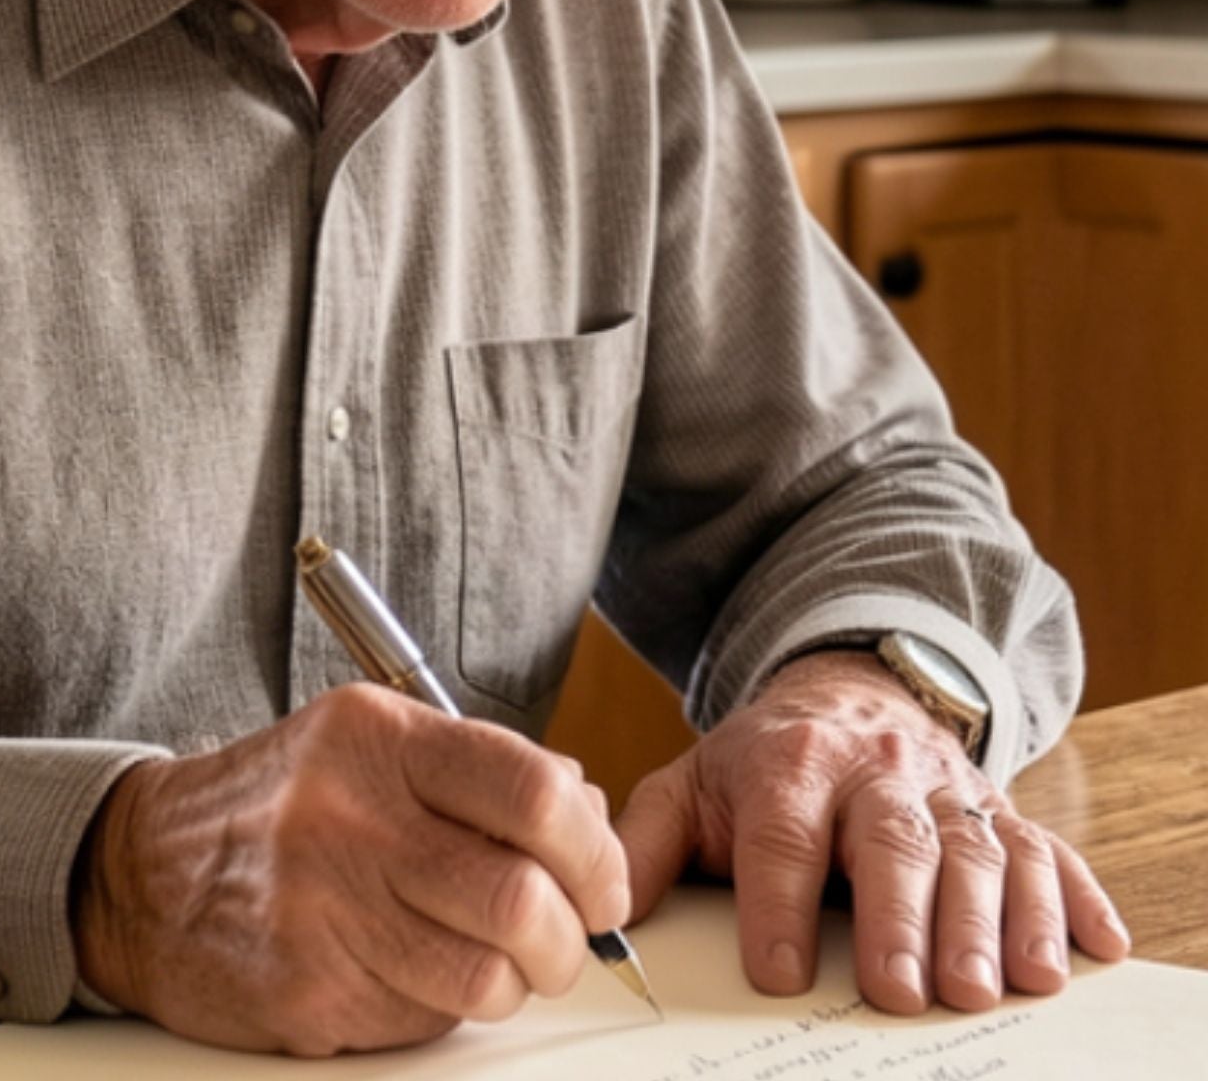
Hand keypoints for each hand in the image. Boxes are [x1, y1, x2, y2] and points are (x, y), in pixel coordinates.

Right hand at [71, 683, 629, 1056]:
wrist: (142, 874)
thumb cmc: (275, 806)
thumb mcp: (364, 745)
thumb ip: (475, 768)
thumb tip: (585, 805)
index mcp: (378, 740)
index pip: (533, 792)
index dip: (594, 850)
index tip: (602, 879)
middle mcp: (355, 817)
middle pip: (523, 898)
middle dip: (570, 937)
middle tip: (566, 937)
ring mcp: (330, 909)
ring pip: (489, 976)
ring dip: (517, 982)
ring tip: (497, 961)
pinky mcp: (314, 991)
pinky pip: (429, 1018)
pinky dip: (446, 1007)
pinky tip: (415, 971)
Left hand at [616, 651, 1130, 1014]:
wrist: (844, 694)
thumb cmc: (763, 765)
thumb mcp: (691, 787)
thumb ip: (642, 845)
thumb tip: (596, 909)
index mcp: (790, 764)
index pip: (782, 832)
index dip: (778, 901)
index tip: (777, 972)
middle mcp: (876, 773)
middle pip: (891, 840)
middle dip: (899, 917)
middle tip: (903, 992)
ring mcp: (949, 791)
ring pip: (976, 849)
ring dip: (990, 918)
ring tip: (993, 986)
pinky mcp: (1005, 813)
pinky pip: (1052, 851)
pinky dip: (1077, 900)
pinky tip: (1091, 949)